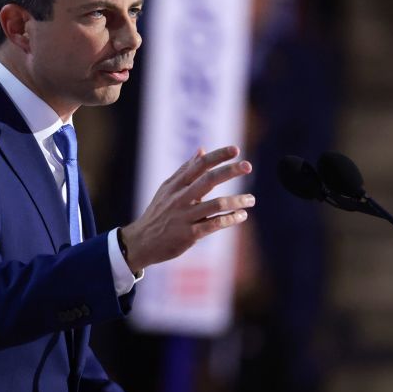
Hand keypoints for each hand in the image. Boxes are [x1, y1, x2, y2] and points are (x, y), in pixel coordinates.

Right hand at [120, 146, 253, 272]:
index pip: (200, 165)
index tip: (236, 149)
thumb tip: (202, 150)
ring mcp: (185, 217)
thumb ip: (185, 170)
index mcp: (177, 185)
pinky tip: (241, 216)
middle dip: (230, 171)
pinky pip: (214, 225)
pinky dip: (230, 219)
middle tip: (248, 166)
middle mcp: (181, 198)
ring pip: (216, 204)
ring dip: (237, 201)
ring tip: (251, 199)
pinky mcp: (189, 235)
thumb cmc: (158, 212)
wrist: (141, 242)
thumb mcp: (167, 188)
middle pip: (209, 180)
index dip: (218, 156)